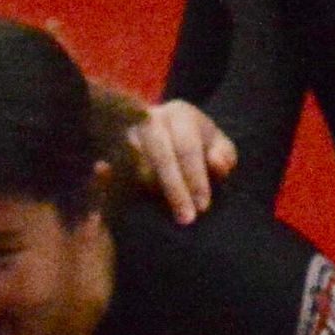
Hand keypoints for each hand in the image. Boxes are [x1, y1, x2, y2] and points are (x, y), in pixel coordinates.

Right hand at [129, 100, 236, 223]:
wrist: (164, 133)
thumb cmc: (197, 144)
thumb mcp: (217, 146)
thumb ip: (224, 156)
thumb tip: (217, 165)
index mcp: (178, 114)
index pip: (188, 148)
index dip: (196, 178)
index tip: (202, 206)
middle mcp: (148, 120)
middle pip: (161, 156)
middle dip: (175, 190)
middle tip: (186, 220)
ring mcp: (126, 135)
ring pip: (137, 167)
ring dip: (153, 195)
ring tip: (166, 217)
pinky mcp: (110, 152)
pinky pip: (117, 175)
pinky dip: (128, 193)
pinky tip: (140, 209)